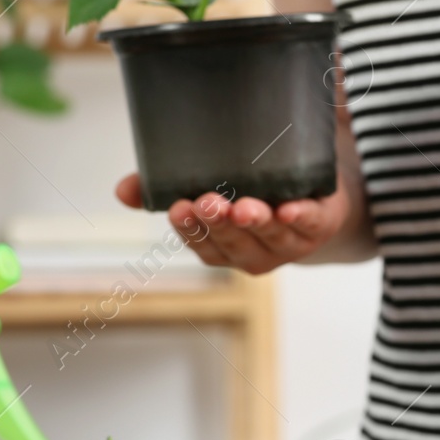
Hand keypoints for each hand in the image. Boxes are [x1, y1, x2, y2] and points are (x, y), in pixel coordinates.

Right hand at [114, 173, 353, 274]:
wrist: (312, 199)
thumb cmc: (249, 192)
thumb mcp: (205, 187)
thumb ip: (162, 188)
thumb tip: (121, 191)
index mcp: (221, 245)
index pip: (201, 243)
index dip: (190, 229)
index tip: (178, 208)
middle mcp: (252, 252)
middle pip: (233, 241)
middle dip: (219, 224)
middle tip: (208, 203)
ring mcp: (286, 243)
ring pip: (268, 235)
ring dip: (255, 221)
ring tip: (243, 207)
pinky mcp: (317, 225)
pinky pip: (308, 223)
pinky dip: (299, 216)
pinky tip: (288, 209)